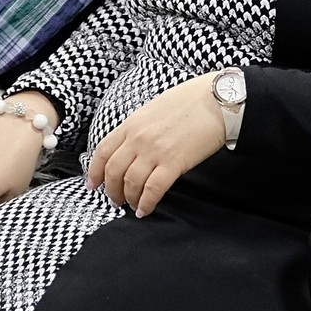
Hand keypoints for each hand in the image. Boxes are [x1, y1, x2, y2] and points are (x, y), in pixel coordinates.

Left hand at [87, 74, 225, 216]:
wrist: (217, 100)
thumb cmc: (191, 101)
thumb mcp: (154, 108)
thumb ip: (139, 127)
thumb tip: (131, 145)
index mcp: (132, 123)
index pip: (103, 152)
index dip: (94, 172)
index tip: (93, 184)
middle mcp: (138, 138)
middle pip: (113, 172)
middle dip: (112, 191)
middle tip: (116, 200)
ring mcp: (155, 151)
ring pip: (130, 183)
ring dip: (129, 199)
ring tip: (133, 206)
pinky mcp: (173, 162)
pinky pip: (153, 189)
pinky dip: (147, 203)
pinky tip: (146, 209)